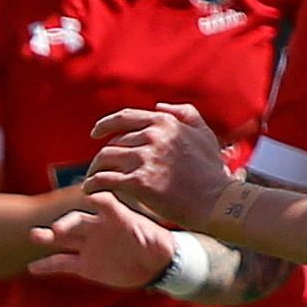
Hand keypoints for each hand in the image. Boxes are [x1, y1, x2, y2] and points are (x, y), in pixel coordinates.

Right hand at [28, 192, 177, 289]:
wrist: (155, 264)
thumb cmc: (154, 242)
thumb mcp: (145, 229)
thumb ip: (127, 218)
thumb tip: (111, 202)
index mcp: (111, 216)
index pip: (99, 202)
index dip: (92, 199)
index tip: (85, 197)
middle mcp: (95, 228)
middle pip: (75, 221)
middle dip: (64, 224)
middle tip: (56, 230)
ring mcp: (88, 247)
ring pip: (63, 240)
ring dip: (48, 238)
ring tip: (35, 235)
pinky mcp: (84, 265)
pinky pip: (62, 264)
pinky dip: (47, 265)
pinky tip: (33, 267)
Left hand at [81, 102, 231, 225]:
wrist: (216, 200)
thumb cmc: (210, 170)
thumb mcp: (204, 133)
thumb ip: (184, 114)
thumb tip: (158, 106)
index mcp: (164, 123)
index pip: (124, 117)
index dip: (105, 124)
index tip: (95, 133)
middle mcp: (152, 137)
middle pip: (113, 143)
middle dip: (103, 156)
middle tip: (99, 169)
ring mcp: (145, 159)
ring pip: (104, 159)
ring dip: (94, 170)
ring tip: (92, 180)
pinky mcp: (138, 182)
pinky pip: (104, 179)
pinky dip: (93, 184)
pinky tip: (90, 190)